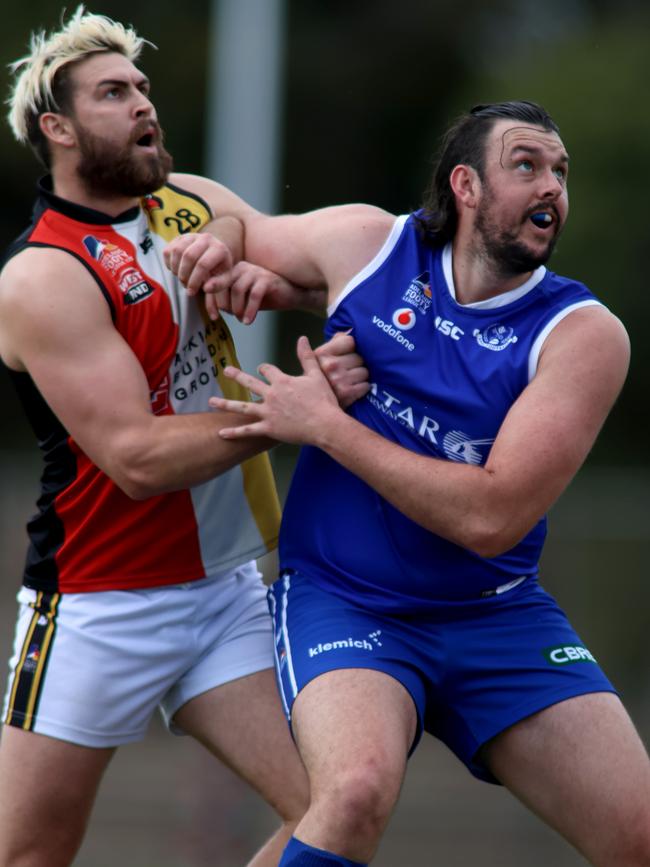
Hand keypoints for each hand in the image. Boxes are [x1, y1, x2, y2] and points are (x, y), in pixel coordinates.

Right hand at [163, 233, 232, 318]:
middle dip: (185, 275)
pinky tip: (177, 271)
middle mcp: (207, 238)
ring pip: (177, 252)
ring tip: (183, 278)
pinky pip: (168, 250)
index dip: (195, 280)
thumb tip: (208, 296)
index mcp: (220, 249)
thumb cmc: (219, 271)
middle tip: (186, 286)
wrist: (213, 255)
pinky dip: (169, 264)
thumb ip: (217, 291)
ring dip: (176, 270)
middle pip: (188, 257)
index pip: (203, 264)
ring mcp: (192, 236)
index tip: (192, 292)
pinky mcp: (179, 237)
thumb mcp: (223, 281)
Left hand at [209, 336, 341, 443]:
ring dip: (225, 404)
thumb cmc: (323, 401)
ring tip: (211, 401)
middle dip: (237, 376)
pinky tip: (221, 433)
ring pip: (242, 407)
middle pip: (249, 383)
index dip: (264, 369)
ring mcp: (268, 412)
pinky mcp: (269, 428)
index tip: (261, 369)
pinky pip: (248, 431)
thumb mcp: (316, 375)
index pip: (267, 370)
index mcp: (282, 381)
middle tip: (226, 371)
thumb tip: (303, 338)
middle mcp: (271, 395)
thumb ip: (307, 356)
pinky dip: (234, 433)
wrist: (325, 424)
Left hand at [210, 262, 327, 323]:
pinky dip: (250, 310)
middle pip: (223, 284)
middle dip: (224, 304)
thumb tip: (215, 309)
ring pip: (237, 289)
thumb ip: (229, 301)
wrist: (290, 295)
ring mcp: (255, 271)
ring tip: (242, 320)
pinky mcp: (267, 279)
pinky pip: (254, 295)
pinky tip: (249, 321)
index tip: (213, 317)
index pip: (215, 283)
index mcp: (233, 270)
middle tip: (229, 318)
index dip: (212, 301)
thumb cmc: (265, 297)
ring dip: (238, 308)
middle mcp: (242, 267)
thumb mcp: (243, 299)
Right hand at [314, 331, 369, 407]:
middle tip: (348, 371)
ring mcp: (339, 380)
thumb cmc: (320, 380)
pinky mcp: (348, 393)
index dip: (351, 348)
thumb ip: (335, 342)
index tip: (347, 355)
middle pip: (359, 357)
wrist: (315, 410)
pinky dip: (362, 388)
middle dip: (356, 364)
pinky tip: (353, 390)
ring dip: (360, 377)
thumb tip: (351, 329)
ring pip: (365, 371)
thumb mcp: (320, 359)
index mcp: (322, 354)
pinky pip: (366, 385)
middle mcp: (330, 366)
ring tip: (350, 381)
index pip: (350, 341)